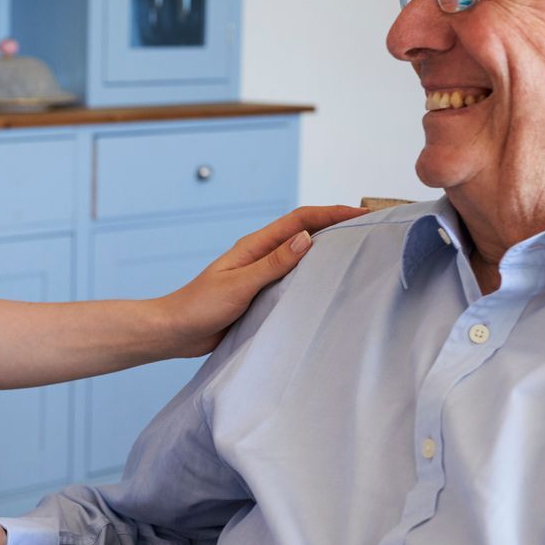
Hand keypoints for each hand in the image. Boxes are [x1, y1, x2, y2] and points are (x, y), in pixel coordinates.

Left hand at [159, 204, 365, 357]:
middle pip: (304, 233)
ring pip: (300, 256)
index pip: (299, 221)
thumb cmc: (199, 306)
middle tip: (369, 228)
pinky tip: (327, 285)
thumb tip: (306, 238)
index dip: (331, 213)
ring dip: (327, 251)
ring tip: (358, 252)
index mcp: (254, 246)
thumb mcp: (239, 285)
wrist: (175, 331)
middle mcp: (260, 256)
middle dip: (335, 226)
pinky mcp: (261, 295)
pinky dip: (312, 276)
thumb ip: (273, 264)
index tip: (361, 212)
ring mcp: (262, 275)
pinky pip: (292, 280)